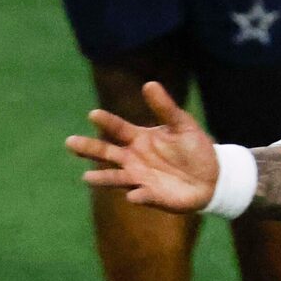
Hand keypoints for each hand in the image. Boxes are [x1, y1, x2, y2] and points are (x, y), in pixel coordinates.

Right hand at [65, 82, 218, 212]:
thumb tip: (149, 84)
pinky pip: (142, 196)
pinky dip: (137, 196)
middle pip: (107, 154)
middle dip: (89, 149)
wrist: (210, 177)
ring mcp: (140, 179)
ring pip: (116, 178)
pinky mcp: (152, 196)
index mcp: (139, 139)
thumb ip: (165, 107)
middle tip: (70, 142)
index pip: (118, 129)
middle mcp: (134, 159)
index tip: (93, 115)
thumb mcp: (182, 124)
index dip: (106, 122)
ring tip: (86, 177)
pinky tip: (132, 195)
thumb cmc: (193, 148)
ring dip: (103, 178)